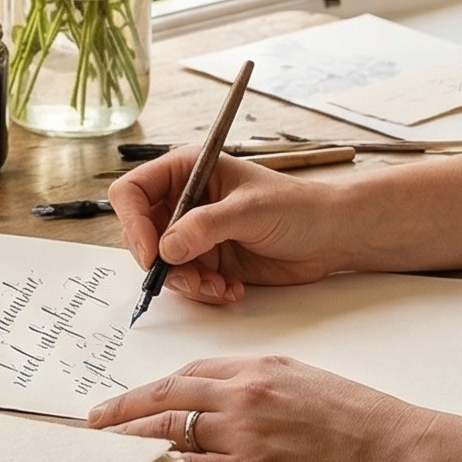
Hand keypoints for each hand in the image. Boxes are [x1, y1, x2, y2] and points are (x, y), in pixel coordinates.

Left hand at [89, 355, 428, 461]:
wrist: (397, 449)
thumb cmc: (364, 418)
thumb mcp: (308, 380)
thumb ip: (264, 384)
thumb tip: (231, 398)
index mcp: (259, 366)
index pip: (191, 371)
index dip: (154, 386)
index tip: (132, 397)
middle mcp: (244, 392)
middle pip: (168, 394)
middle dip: (126, 408)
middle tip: (93, 420)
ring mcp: (245, 432)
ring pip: (171, 431)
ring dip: (131, 441)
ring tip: (104, 451)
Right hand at [108, 150, 340, 303]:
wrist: (329, 236)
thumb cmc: (296, 207)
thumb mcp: (249, 210)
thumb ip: (206, 226)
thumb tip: (166, 248)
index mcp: (186, 170)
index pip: (132, 191)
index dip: (134, 222)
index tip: (152, 253)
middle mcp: (183, 200)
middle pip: (140, 233)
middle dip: (161, 262)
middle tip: (191, 278)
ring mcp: (194, 233)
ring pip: (162, 264)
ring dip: (186, 282)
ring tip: (219, 287)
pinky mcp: (208, 260)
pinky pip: (186, 282)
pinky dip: (203, 291)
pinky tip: (232, 289)